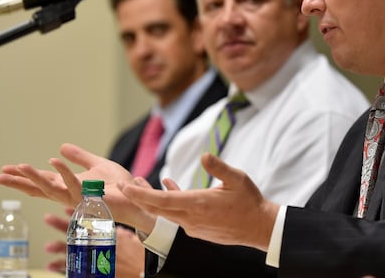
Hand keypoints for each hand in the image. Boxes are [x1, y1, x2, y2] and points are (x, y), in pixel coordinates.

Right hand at [0, 143, 155, 228]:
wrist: (136, 196)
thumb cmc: (119, 185)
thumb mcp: (97, 164)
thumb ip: (80, 157)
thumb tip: (61, 147)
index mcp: (69, 185)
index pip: (41, 181)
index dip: (22, 177)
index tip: (4, 170)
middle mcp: (70, 194)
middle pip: (39, 188)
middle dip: (19, 182)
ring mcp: (79, 198)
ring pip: (52, 189)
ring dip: (35, 177)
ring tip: (20, 166)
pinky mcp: (91, 198)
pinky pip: (75, 185)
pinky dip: (64, 173)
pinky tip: (53, 161)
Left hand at [43, 209, 144, 277]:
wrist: (140, 270)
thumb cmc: (137, 254)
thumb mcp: (131, 238)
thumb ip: (122, 233)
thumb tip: (119, 229)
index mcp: (107, 234)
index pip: (89, 220)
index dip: (77, 213)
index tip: (65, 207)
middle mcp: (98, 244)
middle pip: (75, 233)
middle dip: (61, 225)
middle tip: (48, 218)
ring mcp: (93, 257)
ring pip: (71, 250)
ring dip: (58, 247)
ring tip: (47, 245)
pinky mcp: (91, 269)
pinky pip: (73, 268)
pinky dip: (61, 267)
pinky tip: (51, 265)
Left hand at [119, 154, 279, 250]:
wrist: (259, 228)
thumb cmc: (250, 202)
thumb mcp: (237, 179)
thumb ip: (219, 167)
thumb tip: (204, 155)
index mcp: (198, 204)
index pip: (161, 201)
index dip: (140, 194)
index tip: (125, 187)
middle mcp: (191, 218)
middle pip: (158, 208)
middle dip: (139, 196)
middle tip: (124, 185)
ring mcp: (194, 226)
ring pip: (167, 212)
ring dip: (154, 199)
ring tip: (143, 184)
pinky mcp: (199, 230)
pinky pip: (178, 215)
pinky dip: (170, 203)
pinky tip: (171, 189)